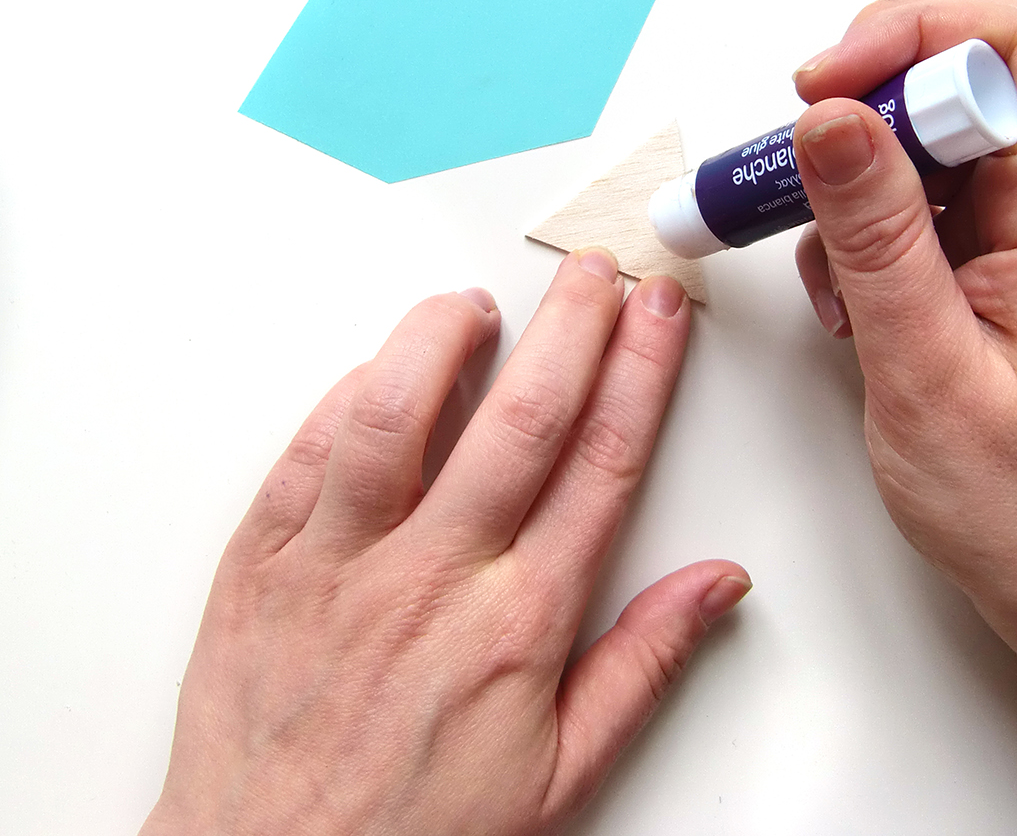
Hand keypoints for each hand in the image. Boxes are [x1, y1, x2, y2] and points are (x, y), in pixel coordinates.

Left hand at [141, 251, 748, 835]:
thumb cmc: (416, 832)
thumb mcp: (563, 774)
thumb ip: (645, 665)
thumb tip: (718, 586)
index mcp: (517, 624)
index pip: (602, 463)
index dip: (642, 373)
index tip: (661, 317)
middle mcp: (431, 577)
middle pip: (520, 417)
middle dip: (572, 325)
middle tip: (597, 270)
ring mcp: (339, 563)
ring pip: (396, 413)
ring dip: (445, 340)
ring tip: (480, 305)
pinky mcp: (264, 562)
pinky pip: (306, 453)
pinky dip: (348, 394)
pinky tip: (381, 369)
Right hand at [790, 0, 1016, 834]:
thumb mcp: (927, 371)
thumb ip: (878, 236)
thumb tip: (831, 114)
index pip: (1008, 46)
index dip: (908, 37)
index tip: (820, 90)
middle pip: (962, 81)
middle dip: (863, 113)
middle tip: (794, 179)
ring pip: (931, 145)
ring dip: (859, 190)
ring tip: (838, 286)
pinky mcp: (999, 268)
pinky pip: (925, 207)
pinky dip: (869, 238)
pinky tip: (857, 309)